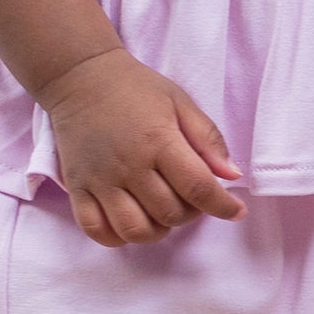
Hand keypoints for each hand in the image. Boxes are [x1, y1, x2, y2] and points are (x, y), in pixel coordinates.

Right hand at [37, 47, 247, 246]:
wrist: (81, 77)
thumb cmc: (136, 88)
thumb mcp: (179, 101)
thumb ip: (208, 138)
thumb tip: (232, 176)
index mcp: (158, 141)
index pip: (198, 188)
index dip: (222, 206)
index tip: (235, 211)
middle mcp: (129, 165)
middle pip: (169, 213)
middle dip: (190, 214)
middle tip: (190, 196)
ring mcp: (100, 180)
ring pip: (135, 230)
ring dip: (157, 230)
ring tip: (161, 211)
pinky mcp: (77, 188)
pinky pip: (96, 230)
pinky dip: (117, 237)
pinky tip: (130, 220)